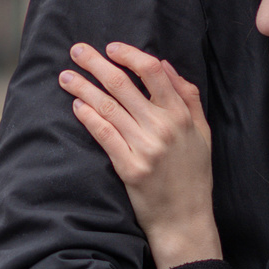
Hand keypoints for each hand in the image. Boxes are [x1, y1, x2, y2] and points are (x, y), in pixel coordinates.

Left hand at [62, 41, 222, 268]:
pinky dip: (88, 117)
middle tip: (76, 50)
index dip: (128, 55)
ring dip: (83, 88)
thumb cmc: (193, 175)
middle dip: (96, 64)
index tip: (111, 48)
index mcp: (180, 115)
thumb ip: (188, 97)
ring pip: (108, 107)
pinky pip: (104, 135)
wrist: (185, 220)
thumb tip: (165, 65)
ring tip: (66, 77)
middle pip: (123, 85)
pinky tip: (76, 105)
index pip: (152, 71)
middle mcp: (163, 127)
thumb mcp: (202, 133)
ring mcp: (146, 148)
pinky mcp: (130, 168)